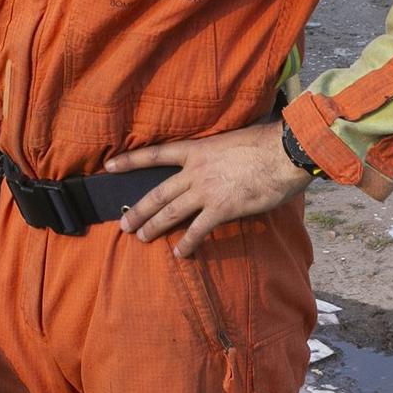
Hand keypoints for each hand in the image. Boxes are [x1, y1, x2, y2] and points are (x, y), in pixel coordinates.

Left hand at [106, 123, 312, 257]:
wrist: (284, 153)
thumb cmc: (264, 142)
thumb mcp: (232, 139)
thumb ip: (218, 151)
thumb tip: (218, 156)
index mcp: (196, 149)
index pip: (155, 155)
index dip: (130, 161)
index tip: (109, 166)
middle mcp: (195, 170)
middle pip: (157, 193)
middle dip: (138, 210)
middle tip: (123, 224)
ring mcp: (206, 191)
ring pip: (171, 212)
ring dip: (154, 227)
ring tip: (141, 238)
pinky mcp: (222, 209)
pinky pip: (198, 230)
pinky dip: (187, 243)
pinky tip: (179, 253)